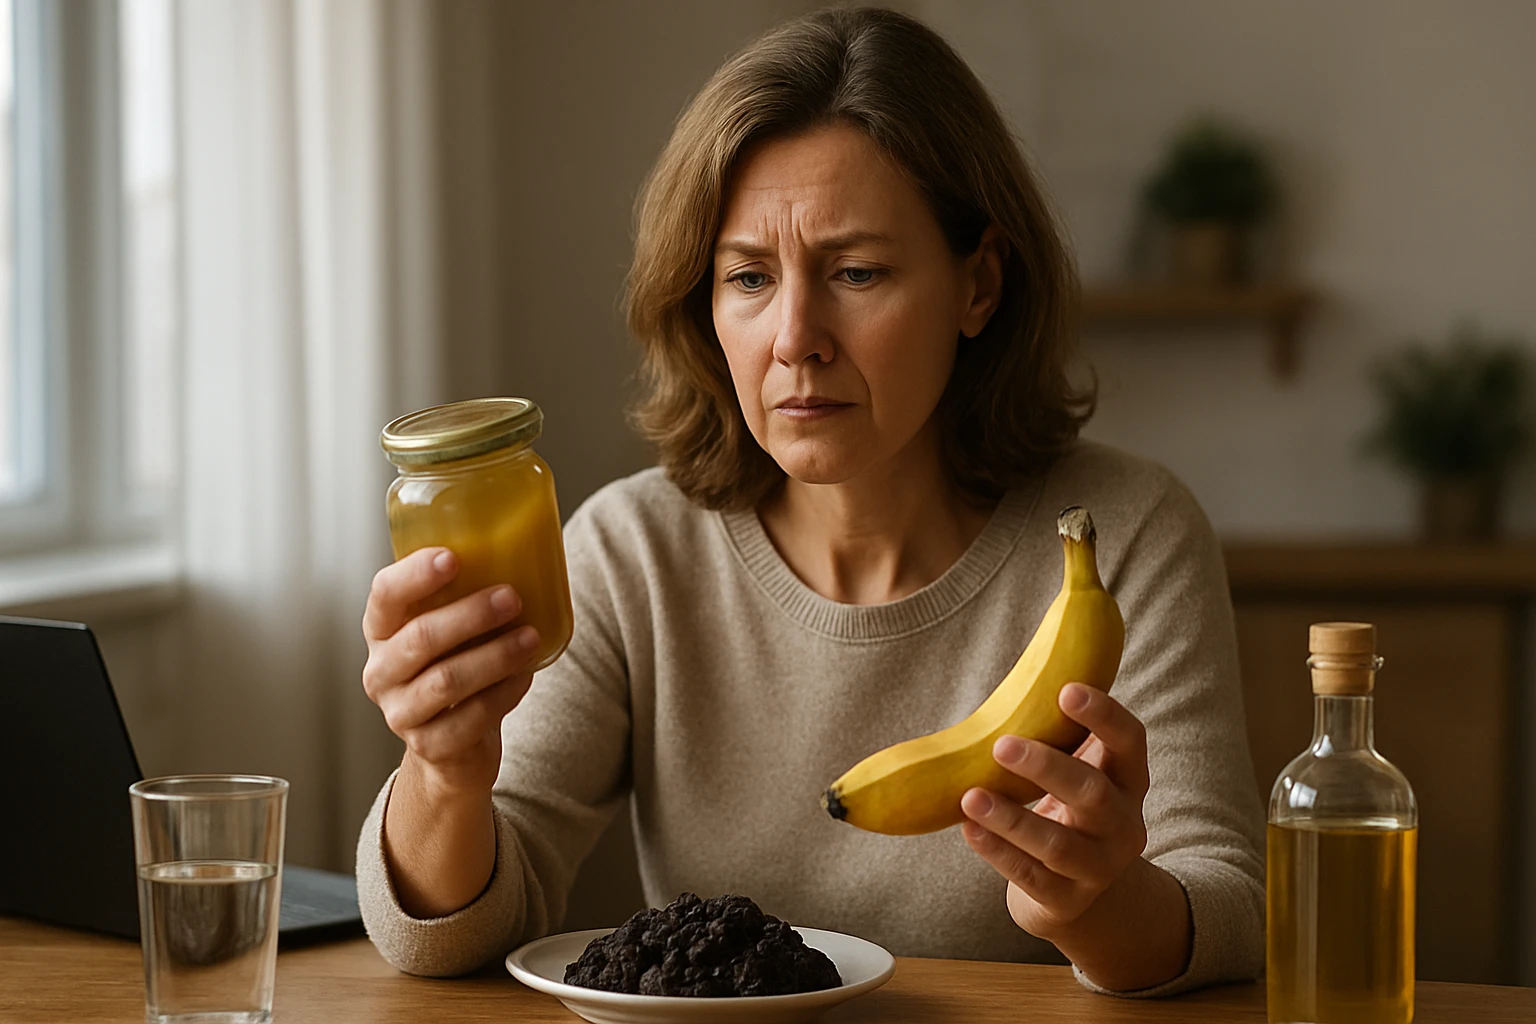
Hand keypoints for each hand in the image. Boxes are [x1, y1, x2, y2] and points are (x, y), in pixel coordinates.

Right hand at [361, 547, 541, 797]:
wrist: (455, 744)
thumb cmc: (456, 666)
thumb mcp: (453, 630)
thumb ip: (467, 596)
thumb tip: (524, 551)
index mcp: (382, 629)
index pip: (384, 594)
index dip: (415, 574)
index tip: (453, 556)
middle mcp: (381, 670)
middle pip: (420, 637)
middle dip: (470, 615)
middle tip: (512, 597)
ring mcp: (400, 712)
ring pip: (446, 680)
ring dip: (494, 656)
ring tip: (530, 638)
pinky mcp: (428, 745)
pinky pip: (469, 718)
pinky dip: (503, 694)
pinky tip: (524, 676)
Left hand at [960, 683, 1150, 940]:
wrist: (1078, 895)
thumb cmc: (1067, 811)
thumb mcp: (1077, 773)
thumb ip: (1059, 734)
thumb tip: (1023, 670)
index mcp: (1128, 781)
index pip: (1131, 741)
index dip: (1104, 714)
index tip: (1065, 689)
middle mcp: (1124, 825)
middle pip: (1093, 793)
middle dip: (1047, 768)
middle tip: (1000, 744)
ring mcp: (1099, 868)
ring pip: (1058, 845)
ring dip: (1012, 820)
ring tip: (970, 797)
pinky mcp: (1066, 901)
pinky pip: (1030, 876)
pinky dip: (998, 852)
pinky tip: (969, 830)